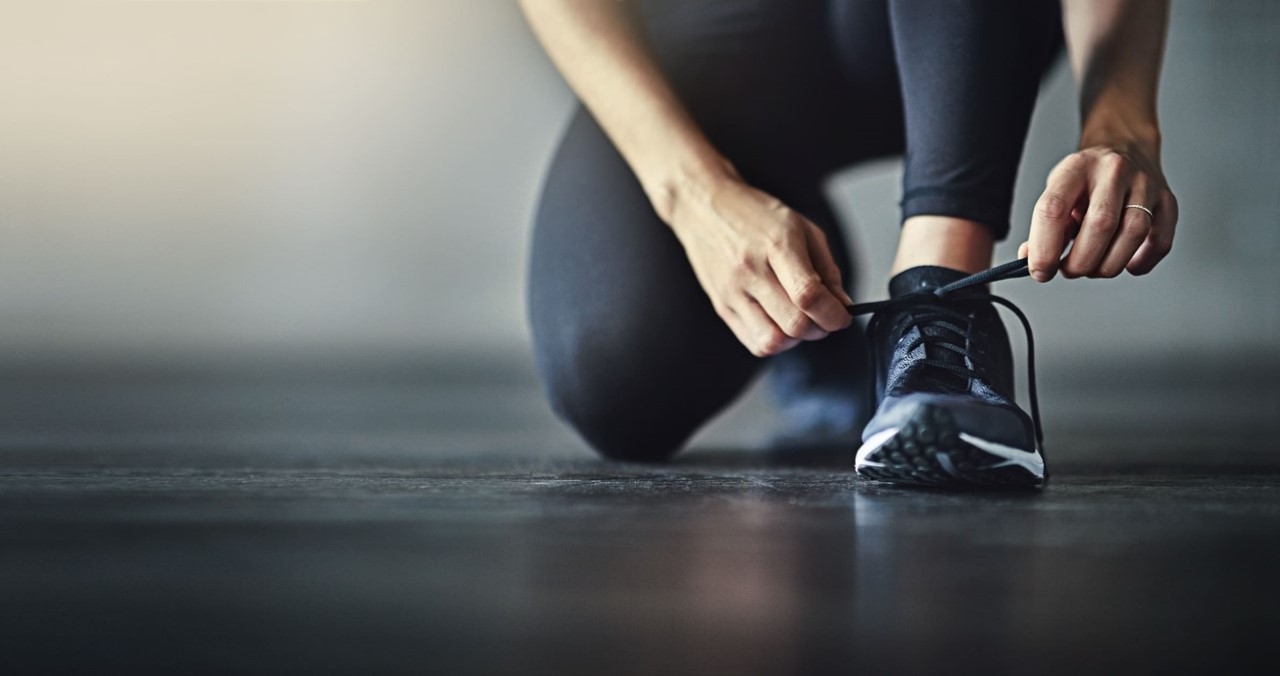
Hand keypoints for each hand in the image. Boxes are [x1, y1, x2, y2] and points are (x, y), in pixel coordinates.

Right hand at [666, 173, 853, 356]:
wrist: (704, 209)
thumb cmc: (754, 215)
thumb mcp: (801, 227)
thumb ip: (826, 268)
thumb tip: (842, 304)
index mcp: (776, 245)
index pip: (808, 294)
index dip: (833, 314)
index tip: (841, 316)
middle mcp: (751, 270)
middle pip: (794, 323)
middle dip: (819, 328)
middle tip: (824, 318)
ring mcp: (732, 292)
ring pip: (773, 341)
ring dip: (795, 339)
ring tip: (799, 321)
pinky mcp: (721, 307)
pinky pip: (753, 343)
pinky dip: (775, 342)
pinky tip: (779, 323)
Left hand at [1022, 139, 1177, 280]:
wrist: (1124, 147)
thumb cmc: (1087, 178)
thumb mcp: (1058, 190)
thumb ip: (1045, 226)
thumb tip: (1033, 261)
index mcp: (1077, 167)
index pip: (1054, 208)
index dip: (1044, 247)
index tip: (1040, 270)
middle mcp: (1114, 171)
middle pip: (1100, 224)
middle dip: (1080, 262)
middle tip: (1069, 270)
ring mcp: (1145, 184)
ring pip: (1134, 233)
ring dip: (1108, 264)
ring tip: (1093, 267)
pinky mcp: (1167, 200)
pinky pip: (1160, 241)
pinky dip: (1141, 262)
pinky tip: (1125, 263)